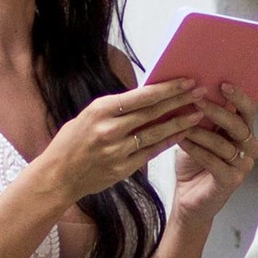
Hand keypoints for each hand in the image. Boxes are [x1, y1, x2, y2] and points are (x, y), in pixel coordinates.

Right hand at [37, 77, 203, 204]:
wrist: (57, 176)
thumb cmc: (71, 142)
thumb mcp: (88, 115)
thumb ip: (116, 109)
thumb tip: (146, 96)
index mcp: (101, 109)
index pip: (142, 96)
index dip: (167, 88)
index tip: (186, 81)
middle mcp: (109, 128)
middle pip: (153, 111)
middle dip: (179, 100)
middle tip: (201, 92)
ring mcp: (117, 150)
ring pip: (156, 132)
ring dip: (180, 122)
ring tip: (198, 113)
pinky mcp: (122, 168)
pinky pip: (151, 152)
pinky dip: (168, 142)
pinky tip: (183, 133)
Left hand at [169, 88, 257, 224]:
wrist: (188, 197)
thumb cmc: (193, 162)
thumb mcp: (197, 133)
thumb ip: (201, 115)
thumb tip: (192, 88)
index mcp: (244, 133)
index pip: (248, 110)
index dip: (238, 97)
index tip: (222, 84)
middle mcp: (248, 148)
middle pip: (238, 125)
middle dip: (216, 111)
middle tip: (196, 99)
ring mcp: (242, 166)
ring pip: (223, 143)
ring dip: (200, 132)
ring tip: (181, 122)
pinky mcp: (231, 181)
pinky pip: (214, 161)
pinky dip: (196, 150)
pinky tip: (181, 141)